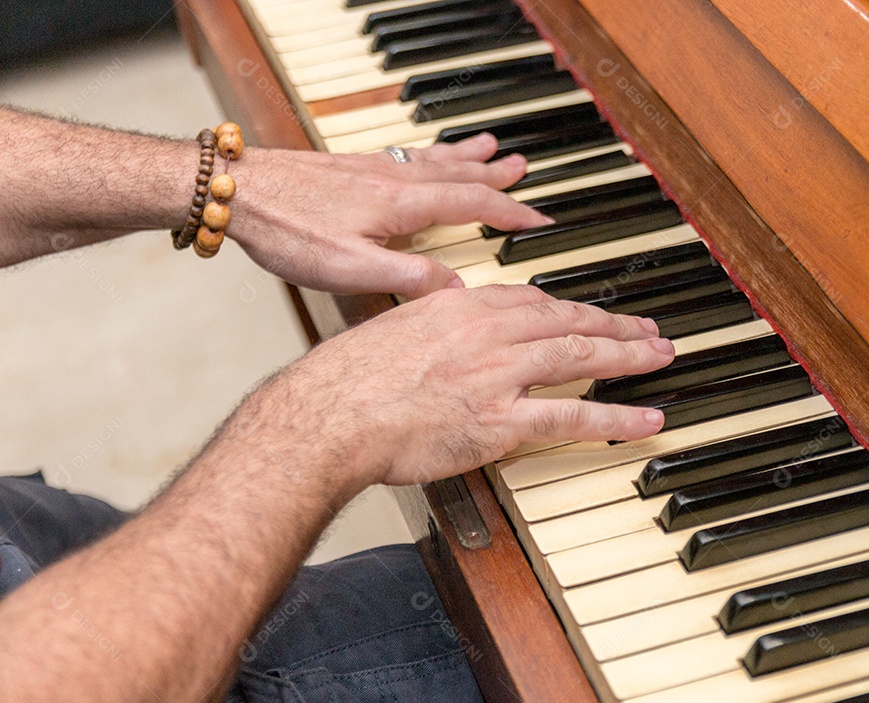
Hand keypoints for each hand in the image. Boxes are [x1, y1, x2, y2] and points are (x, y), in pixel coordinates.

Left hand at [229, 134, 549, 298]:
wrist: (233, 191)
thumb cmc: (286, 229)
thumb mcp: (350, 268)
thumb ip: (408, 277)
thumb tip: (457, 290)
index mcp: (401, 204)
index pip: (472, 206)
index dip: (510, 215)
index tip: (538, 221)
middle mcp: (392, 179)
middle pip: (458, 174)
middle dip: (495, 175)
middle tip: (523, 168)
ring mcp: (370, 169)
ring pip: (432, 160)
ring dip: (465, 157)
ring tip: (488, 148)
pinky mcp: (348, 167)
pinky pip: (405, 156)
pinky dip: (428, 154)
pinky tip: (422, 157)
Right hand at [262, 285, 675, 494]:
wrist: (329, 415)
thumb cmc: (347, 382)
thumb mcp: (390, 333)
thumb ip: (428, 331)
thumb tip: (441, 343)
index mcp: (459, 307)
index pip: (529, 300)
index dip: (567, 308)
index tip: (587, 314)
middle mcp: (487, 331)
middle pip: (565, 319)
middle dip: (613, 323)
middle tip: (646, 329)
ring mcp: (499, 372)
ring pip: (580, 354)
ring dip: (627, 354)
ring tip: (660, 356)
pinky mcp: (502, 418)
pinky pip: (573, 414)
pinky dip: (615, 417)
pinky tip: (644, 418)